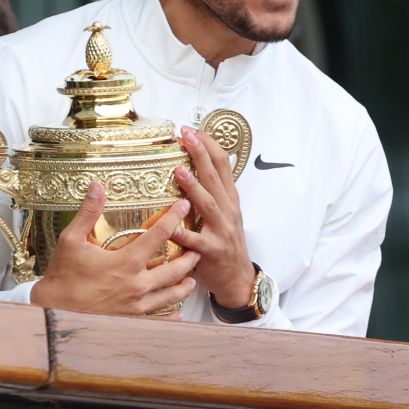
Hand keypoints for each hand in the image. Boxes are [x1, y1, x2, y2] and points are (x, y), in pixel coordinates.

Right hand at [31, 182, 198, 316]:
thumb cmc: (62, 277)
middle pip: (175, 268)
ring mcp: (136, 305)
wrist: (52, 312)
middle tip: (198, 247)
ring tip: (192, 278)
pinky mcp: (131, 321)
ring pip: (171, 295)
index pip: (158, 235)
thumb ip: (88, 212)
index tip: (184, 207)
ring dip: (184, 284)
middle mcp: (137, 285)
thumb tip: (97, 186)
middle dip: (189, 257)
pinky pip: (159, 319)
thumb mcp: (71, 240)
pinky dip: (172, 315)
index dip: (173, 217)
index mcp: (126, 262)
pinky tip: (179, 312)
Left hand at [173, 126, 253, 307]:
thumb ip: (213, 191)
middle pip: (215, 177)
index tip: (192, 130)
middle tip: (187, 136)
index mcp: (229, 199)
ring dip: (194, 187)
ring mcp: (221, 230)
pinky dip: (183, 232)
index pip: (222, 164)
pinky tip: (171, 225)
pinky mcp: (211, 251)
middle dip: (201, 154)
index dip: (209, 145)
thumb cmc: (225, 243)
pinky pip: (196, 240)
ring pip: (207, 204)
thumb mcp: (225, 213)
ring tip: (179, 170)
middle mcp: (227, 210)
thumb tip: (200, 164)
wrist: (237, 278)